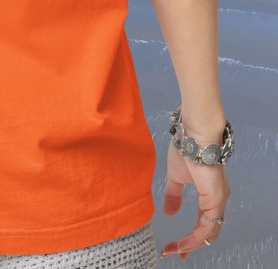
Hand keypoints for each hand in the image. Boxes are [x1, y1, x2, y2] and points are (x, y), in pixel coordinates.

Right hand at [160, 140, 229, 259]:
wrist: (193, 134)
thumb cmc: (186, 149)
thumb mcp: (176, 177)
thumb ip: (173, 195)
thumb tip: (168, 212)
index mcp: (210, 194)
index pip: (204, 223)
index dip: (191, 237)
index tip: (176, 247)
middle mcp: (218, 201)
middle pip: (208, 233)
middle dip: (190, 246)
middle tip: (175, 254)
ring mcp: (219, 201)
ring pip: (208, 233)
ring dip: (191, 245)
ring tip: (174, 250)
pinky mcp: (216, 201)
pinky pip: (207, 228)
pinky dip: (194, 238)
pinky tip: (183, 243)